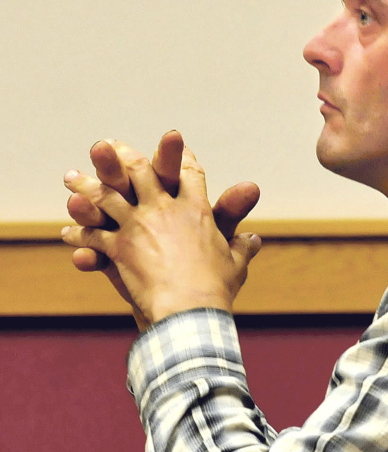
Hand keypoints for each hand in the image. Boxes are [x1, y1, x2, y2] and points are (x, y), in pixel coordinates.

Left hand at [62, 139, 261, 325]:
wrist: (189, 308)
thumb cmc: (216, 287)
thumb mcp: (236, 263)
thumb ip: (243, 247)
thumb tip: (255, 239)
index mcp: (197, 210)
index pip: (189, 173)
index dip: (181, 157)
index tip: (173, 142)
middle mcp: (165, 209)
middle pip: (140, 170)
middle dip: (122, 156)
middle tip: (107, 146)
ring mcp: (138, 225)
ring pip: (106, 195)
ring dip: (87, 185)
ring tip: (72, 177)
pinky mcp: (118, 246)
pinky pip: (92, 235)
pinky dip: (79, 234)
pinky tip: (68, 232)